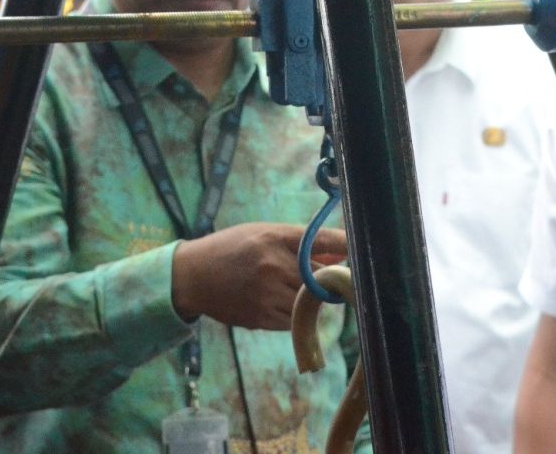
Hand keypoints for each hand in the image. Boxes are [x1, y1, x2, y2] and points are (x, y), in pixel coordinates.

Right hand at [171, 222, 347, 329]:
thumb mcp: (265, 234)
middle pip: (320, 278)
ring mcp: (266, 294)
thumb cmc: (233, 248)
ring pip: (309, 304)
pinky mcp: (260, 317)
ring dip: (313, 301)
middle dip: (328, 281)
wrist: (192, 276)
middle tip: (333, 281)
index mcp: (275, 238)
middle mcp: (273, 265)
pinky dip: (295, 315)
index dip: (347, 245)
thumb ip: (302, 243)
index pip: (322, 240)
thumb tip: (341, 255)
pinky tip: (283, 304)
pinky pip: (292, 321)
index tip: (362, 250)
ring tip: (304, 294)